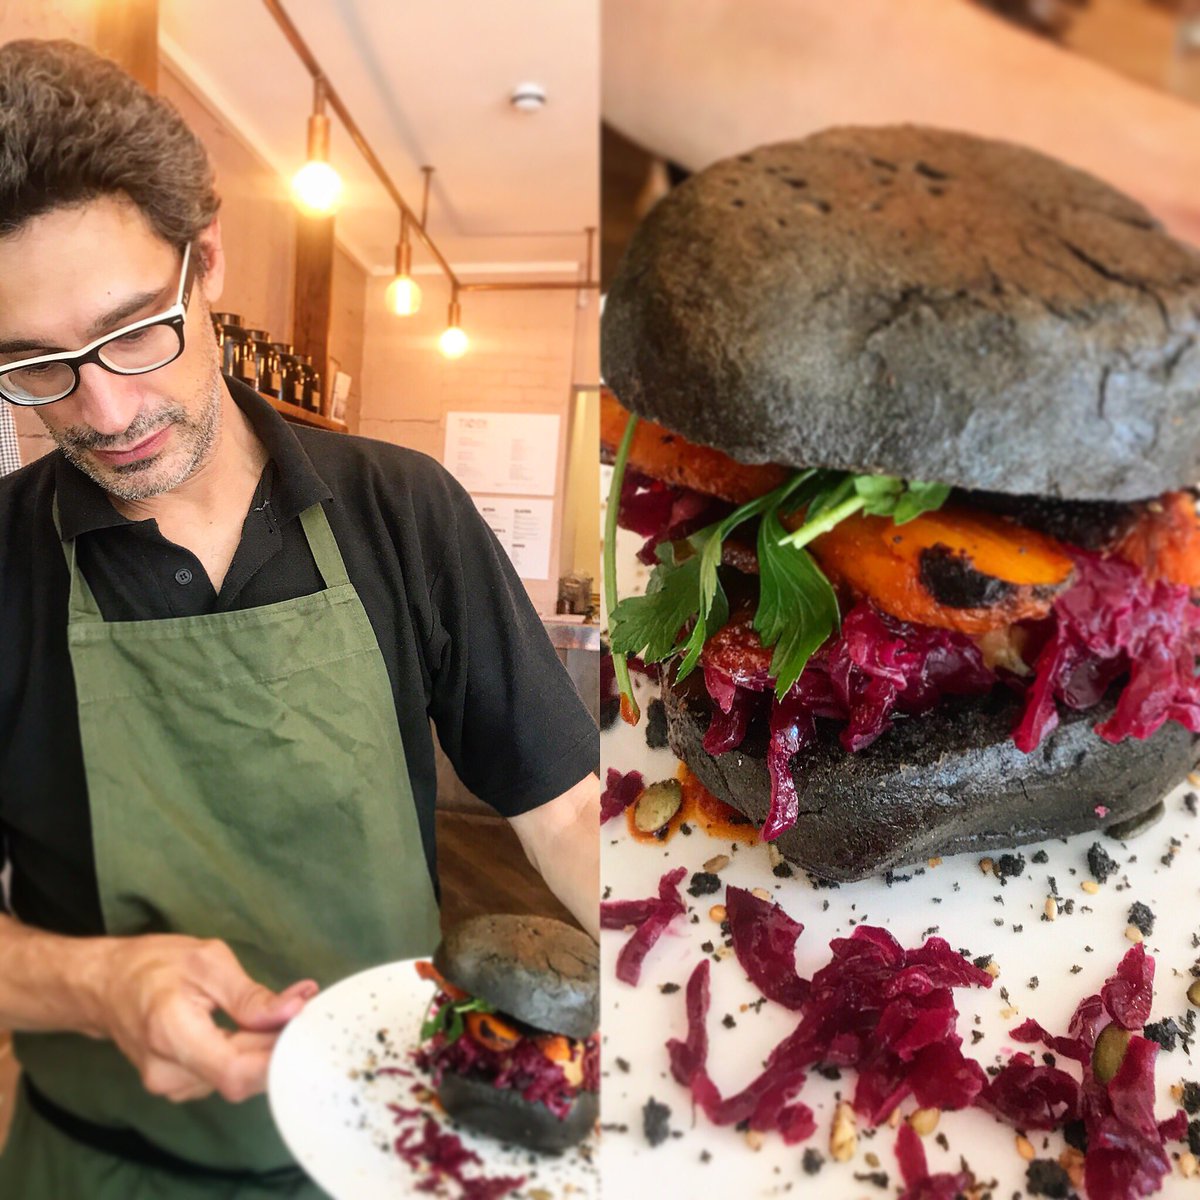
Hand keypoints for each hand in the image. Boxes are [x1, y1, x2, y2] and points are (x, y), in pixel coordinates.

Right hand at [91, 934, 317, 1103]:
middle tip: (304, 1008)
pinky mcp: (179, 1085)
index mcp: (171, 1034)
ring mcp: (171, 1085)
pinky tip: (259, 1027)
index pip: (234, 1071)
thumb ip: (250, 995)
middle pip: (240, 1075)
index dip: (276, 1059)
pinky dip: (248, 1052)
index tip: (304, 1031)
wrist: (105, 987)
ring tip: (281, 1012)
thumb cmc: (153, 965)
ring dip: (264, 1048)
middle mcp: (168, 1073)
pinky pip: (224, 1074)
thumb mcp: (207, 962)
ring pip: (236, 1077)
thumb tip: (293, 1011)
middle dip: (278, 1044)